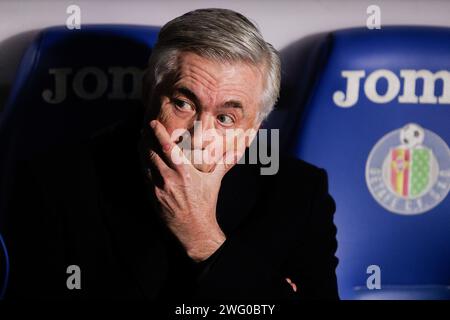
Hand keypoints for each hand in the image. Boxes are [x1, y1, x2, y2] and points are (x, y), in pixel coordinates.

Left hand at [146, 120, 245, 261]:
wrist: (194, 229)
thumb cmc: (205, 204)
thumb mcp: (215, 182)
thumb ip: (224, 163)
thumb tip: (238, 150)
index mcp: (184, 172)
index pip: (167, 147)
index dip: (158, 133)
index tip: (153, 123)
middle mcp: (168, 179)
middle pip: (151, 153)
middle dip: (146, 139)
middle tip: (144, 129)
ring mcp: (158, 188)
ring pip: (145, 164)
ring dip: (142, 150)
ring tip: (141, 140)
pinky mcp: (152, 197)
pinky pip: (144, 177)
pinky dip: (143, 165)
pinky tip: (143, 160)